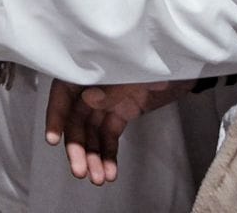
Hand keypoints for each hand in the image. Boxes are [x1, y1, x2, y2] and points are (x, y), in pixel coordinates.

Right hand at [44, 78, 193, 184]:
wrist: (183, 63)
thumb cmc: (155, 57)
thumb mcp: (132, 70)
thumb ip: (111, 85)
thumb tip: (88, 99)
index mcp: (88, 68)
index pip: (63, 93)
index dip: (56, 116)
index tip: (53, 140)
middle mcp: (92, 85)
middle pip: (76, 120)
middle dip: (77, 147)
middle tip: (80, 171)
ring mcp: (106, 101)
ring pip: (92, 133)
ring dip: (93, 157)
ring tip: (98, 179)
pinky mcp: (121, 113)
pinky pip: (109, 136)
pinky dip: (109, 155)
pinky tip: (110, 173)